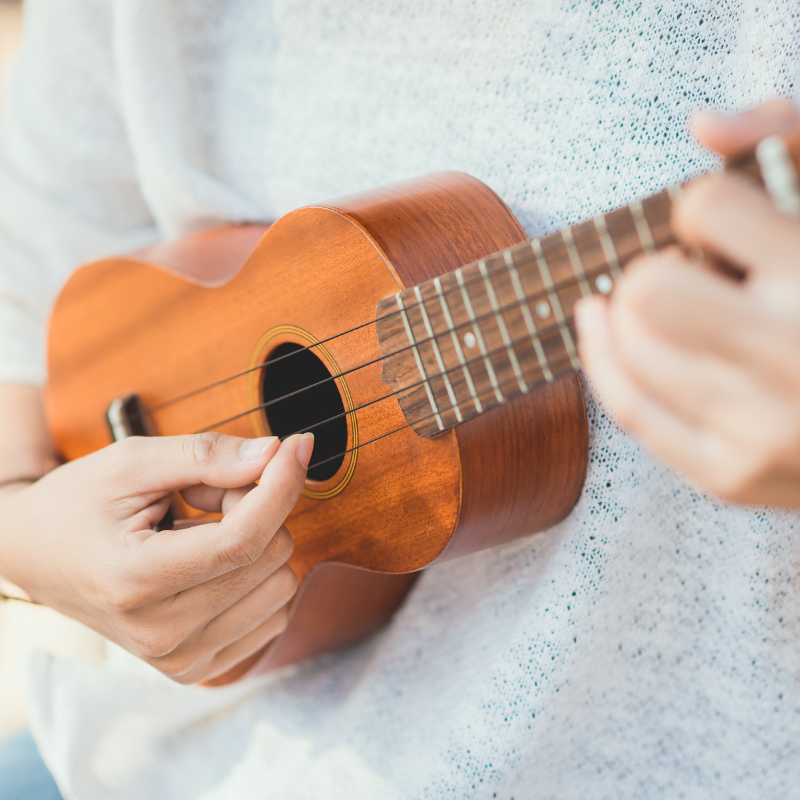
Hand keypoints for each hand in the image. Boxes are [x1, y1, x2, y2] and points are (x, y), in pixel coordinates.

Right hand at [0, 430, 313, 683]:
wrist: (36, 556)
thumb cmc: (80, 503)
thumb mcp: (132, 462)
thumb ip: (206, 455)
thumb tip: (276, 454)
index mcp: (134, 581)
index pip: (242, 540)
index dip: (281, 486)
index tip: (298, 447)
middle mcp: (160, 634)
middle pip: (268, 556)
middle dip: (254, 508)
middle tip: (204, 496)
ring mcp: (180, 659)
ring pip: (281, 583)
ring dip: (255, 543)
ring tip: (200, 530)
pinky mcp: (198, 667)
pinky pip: (274, 614)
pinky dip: (256, 576)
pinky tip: (211, 563)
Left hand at [577, 100, 799, 508]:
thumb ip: (789, 134)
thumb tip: (702, 124)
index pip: (706, 207)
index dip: (702, 205)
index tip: (721, 222)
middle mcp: (798, 356)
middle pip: (649, 290)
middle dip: (652, 267)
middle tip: (681, 270)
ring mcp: (763, 429)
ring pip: (628, 347)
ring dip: (626, 310)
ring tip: (659, 302)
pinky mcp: (732, 477)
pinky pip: (628, 408)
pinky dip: (602, 358)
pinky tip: (599, 323)